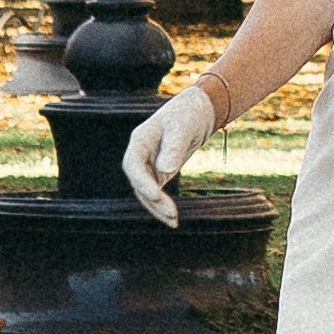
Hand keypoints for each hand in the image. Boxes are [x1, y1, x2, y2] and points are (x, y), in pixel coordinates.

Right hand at [123, 81, 217, 222]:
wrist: (199, 111)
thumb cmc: (189, 114)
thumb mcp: (183, 128)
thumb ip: (174, 148)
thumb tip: (165, 170)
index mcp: (140, 140)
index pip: (133, 165)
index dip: (142, 182)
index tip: (156, 196)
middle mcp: (141, 154)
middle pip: (138, 182)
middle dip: (153, 199)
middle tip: (172, 214)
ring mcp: (149, 164)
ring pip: (146, 192)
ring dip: (157, 208)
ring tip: (173, 221)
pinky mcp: (159, 172)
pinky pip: (156, 193)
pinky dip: (162, 206)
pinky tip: (173, 218)